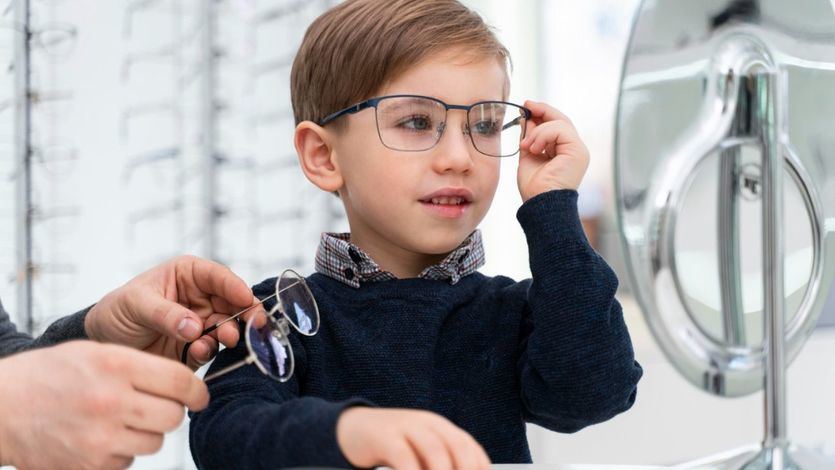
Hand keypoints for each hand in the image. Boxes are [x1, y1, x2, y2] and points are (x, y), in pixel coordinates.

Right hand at [0, 341, 207, 468]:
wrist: (1, 408)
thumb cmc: (47, 376)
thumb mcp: (95, 353)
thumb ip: (140, 365)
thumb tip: (183, 384)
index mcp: (115, 366)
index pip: (180, 381)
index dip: (197, 390)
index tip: (197, 395)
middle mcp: (111, 402)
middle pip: (173, 416)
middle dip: (172, 412)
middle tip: (156, 406)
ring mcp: (100, 438)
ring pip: (155, 441)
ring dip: (146, 432)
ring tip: (120, 419)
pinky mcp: (91, 466)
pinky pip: (129, 460)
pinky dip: (122, 451)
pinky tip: (100, 435)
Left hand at [84, 255, 262, 368]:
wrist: (102, 343)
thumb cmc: (117, 311)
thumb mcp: (136, 304)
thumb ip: (166, 314)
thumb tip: (195, 327)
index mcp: (188, 274)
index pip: (218, 277)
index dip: (236, 287)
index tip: (247, 300)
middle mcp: (200, 297)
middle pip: (232, 303)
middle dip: (244, 313)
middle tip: (253, 325)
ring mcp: (200, 323)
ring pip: (227, 326)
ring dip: (230, 333)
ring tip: (225, 339)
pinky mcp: (196, 347)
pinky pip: (212, 348)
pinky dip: (211, 350)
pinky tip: (200, 350)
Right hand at [336, 407, 490, 469]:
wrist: (353, 429)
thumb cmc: (392, 448)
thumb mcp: (419, 456)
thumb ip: (438, 465)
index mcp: (441, 428)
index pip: (471, 449)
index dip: (480, 469)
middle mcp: (428, 424)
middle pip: (458, 448)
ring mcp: (406, 426)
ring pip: (435, 451)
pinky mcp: (384, 436)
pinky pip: (403, 457)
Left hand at [517, 100, 589, 201]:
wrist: (539, 203)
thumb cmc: (534, 187)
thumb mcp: (528, 155)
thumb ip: (530, 137)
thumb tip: (527, 118)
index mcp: (564, 151)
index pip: (557, 125)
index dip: (543, 113)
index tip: (526, 106)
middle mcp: (574, 149)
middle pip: (561, 120)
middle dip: (542, 111)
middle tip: (527, 105)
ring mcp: (578, 150)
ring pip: (559, 123)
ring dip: (538, 131)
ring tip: (527, 146)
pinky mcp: (578, 151)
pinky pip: (560, 129)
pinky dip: (543, 135)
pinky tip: (535, 148)